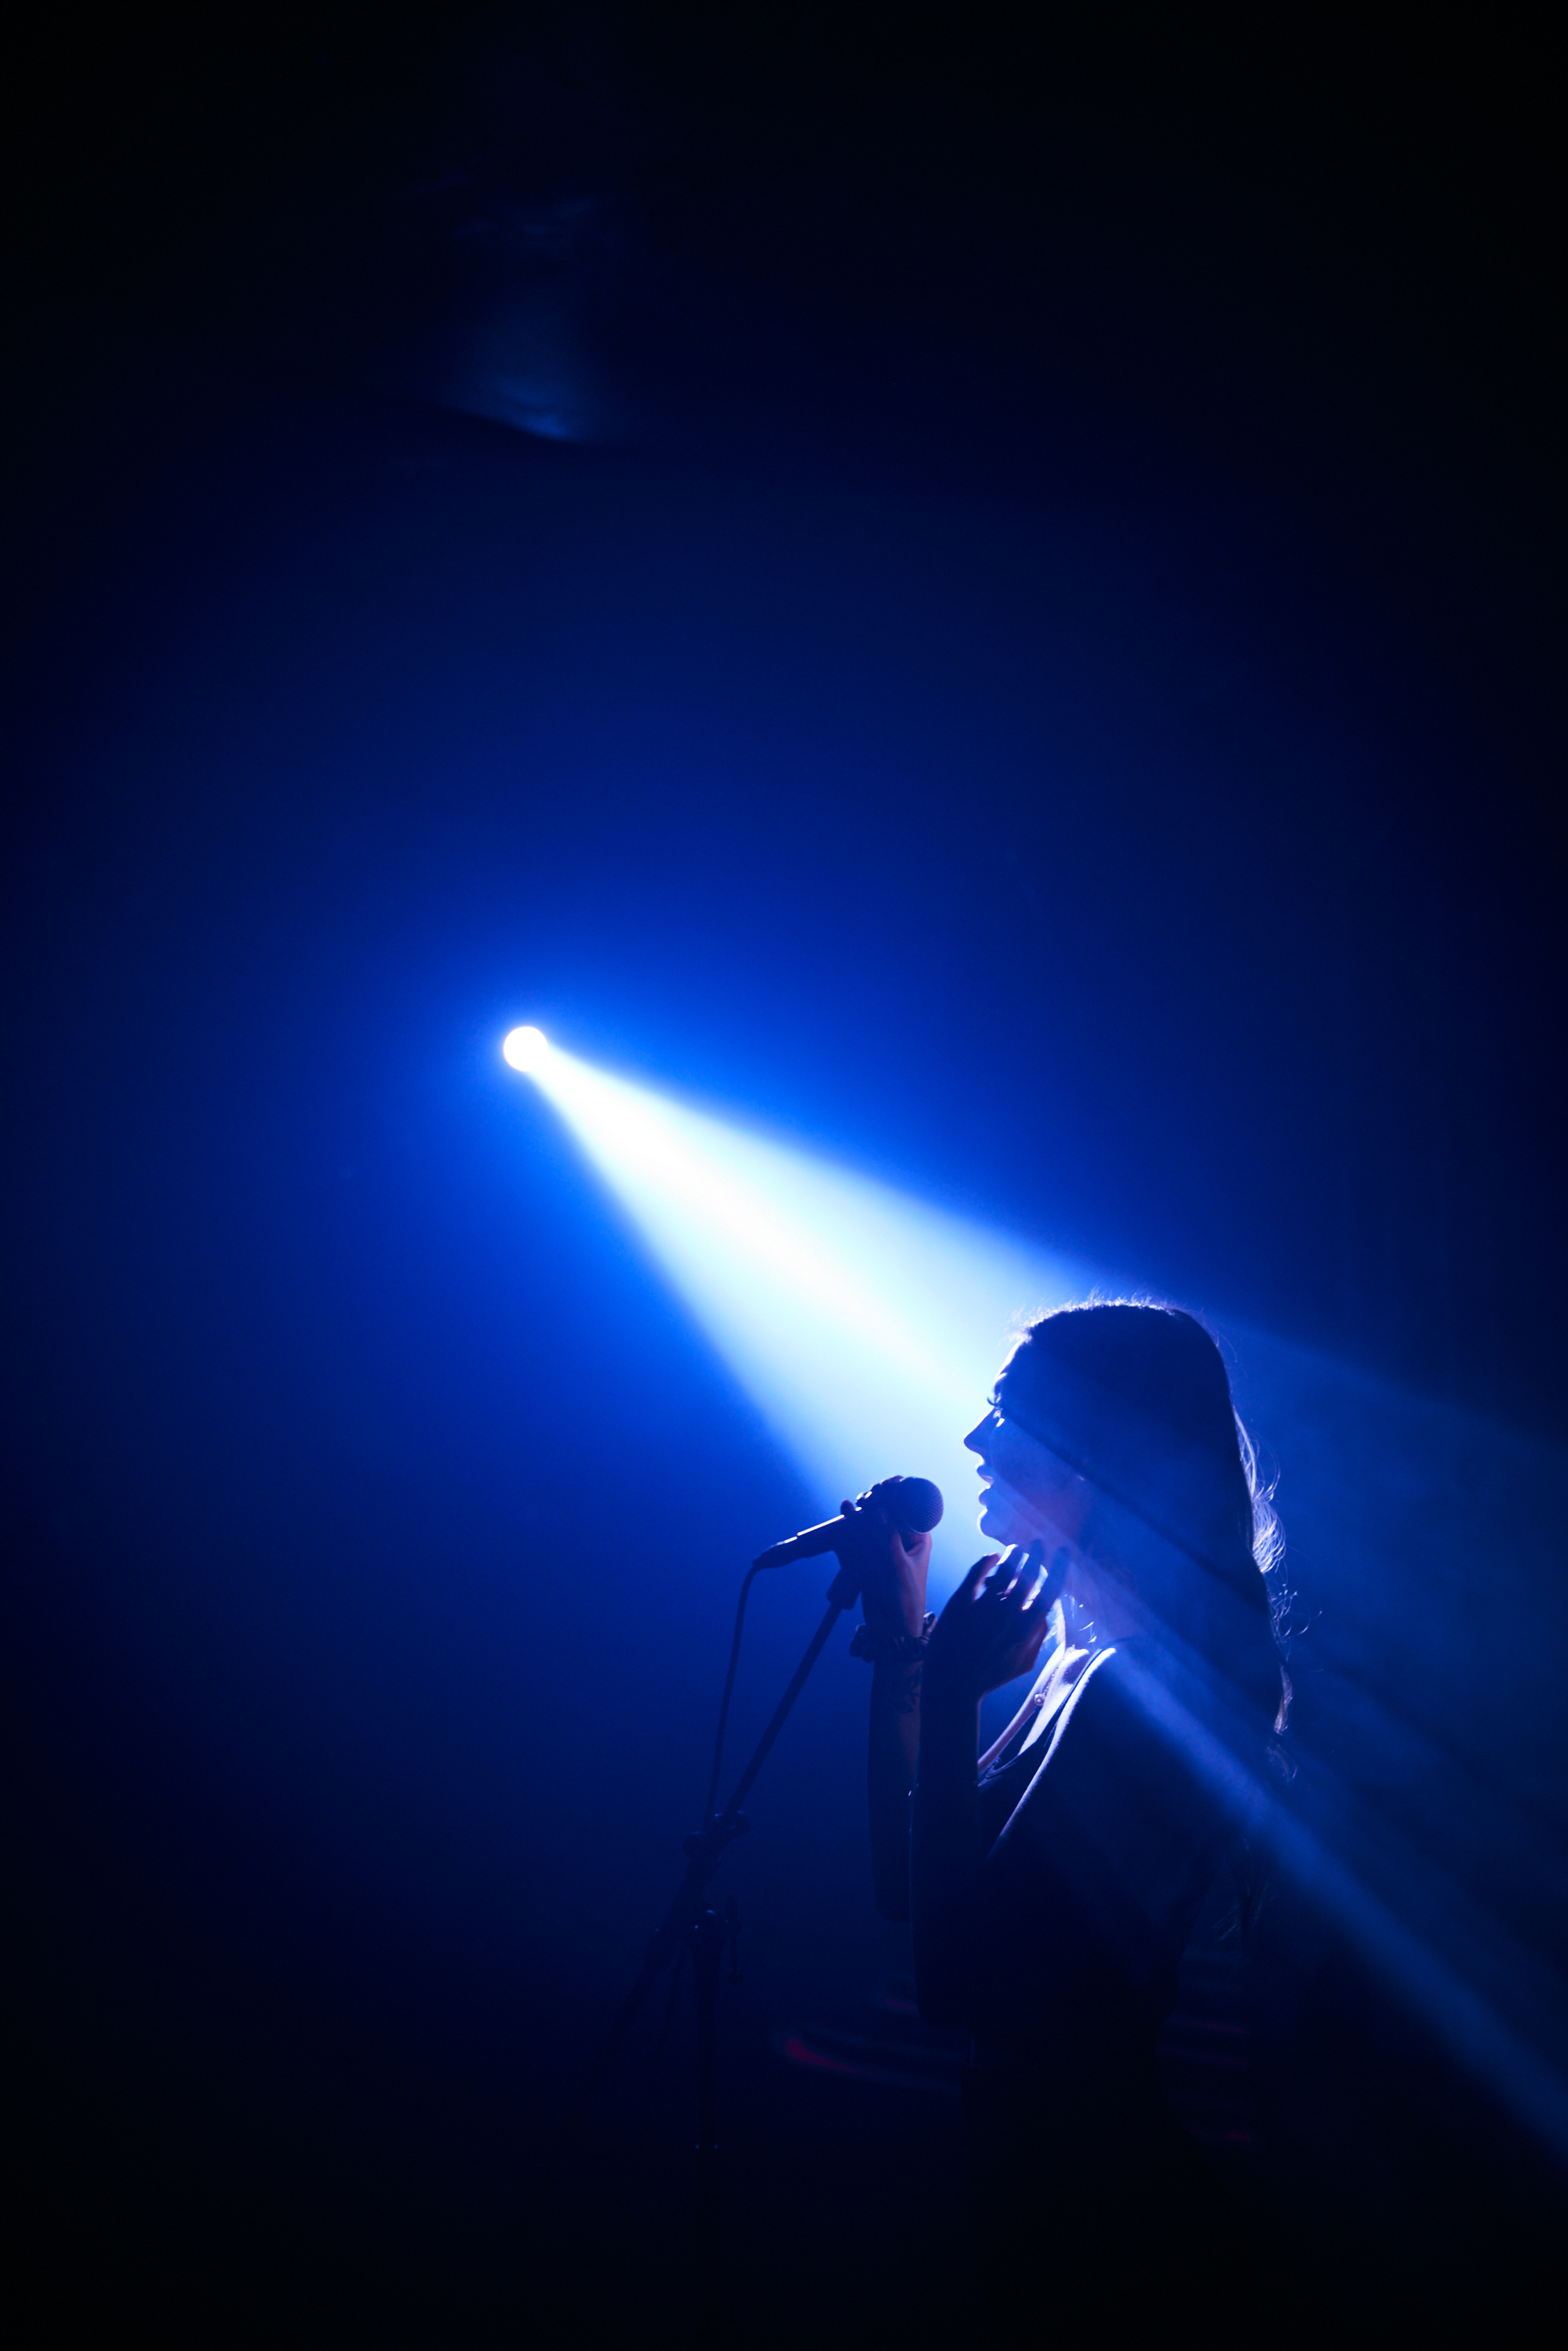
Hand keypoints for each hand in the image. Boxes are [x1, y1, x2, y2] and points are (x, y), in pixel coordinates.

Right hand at [838, 1482, 931, 1639]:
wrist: (892, 1629)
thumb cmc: (906, 1600)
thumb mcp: (900, 1569)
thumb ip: (889, 1540)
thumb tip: (880, 1512)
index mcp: (919, 1538)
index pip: (909, 1509)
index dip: (898, 1494)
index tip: (884, 1487)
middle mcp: (902, 1539)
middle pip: (888, 1511)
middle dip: (877, 1500)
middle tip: (866, 1497)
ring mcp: (884, 1546)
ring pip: (871, 1521)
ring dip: (863, 1510)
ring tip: (852, 1504)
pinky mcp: (868, 1556)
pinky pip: (859, 1535)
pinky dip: (851, 1523)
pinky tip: (845, 1509)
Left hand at [925, 1543, 1065, 1704]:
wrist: (951, 1685)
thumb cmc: (989, 1676)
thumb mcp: (1023, 1664)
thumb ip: (1038, 1638)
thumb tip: (1045, 1613)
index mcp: (1025, 1630)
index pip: (1049, 1592)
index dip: (1059, 1569)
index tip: (1064, 1553)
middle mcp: (1007, 1616)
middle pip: (1027, 1575)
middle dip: (1036, 1555)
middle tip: (1038, 1542)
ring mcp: (983, 1608)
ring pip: (1003, 1571)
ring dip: (1013, 1556)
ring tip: (1016, 1548)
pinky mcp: (960, 1603)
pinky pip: (977, 1573)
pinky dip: (986, 1561)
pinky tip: (992, 1557)